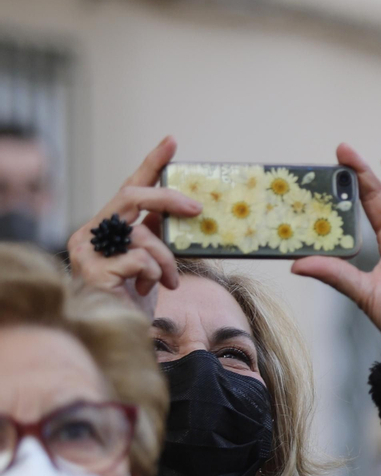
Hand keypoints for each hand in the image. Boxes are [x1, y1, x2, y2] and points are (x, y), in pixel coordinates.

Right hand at [67, 136, 200, 317]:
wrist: (118, 333)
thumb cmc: (133, 298)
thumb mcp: (150, 260)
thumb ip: (155, 234)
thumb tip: (178, 211)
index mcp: (104, 227)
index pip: (129, 187)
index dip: (151, 164)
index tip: (172, 141)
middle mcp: (90, 233)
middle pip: (131, 196)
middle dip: (168, 199)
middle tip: (197, 209)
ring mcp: (88, 252)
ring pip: (143, 234)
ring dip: (167, 259)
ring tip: (170, 280)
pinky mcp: (94, 272)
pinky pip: (141, 259)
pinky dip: (155, 273)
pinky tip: (146, 288)